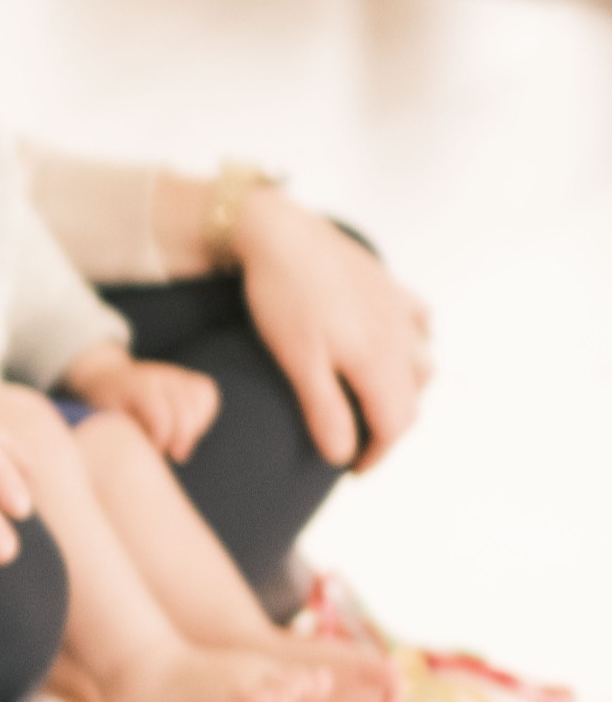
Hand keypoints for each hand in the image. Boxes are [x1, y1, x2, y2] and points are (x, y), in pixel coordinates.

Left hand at [64, 348, 218, 460]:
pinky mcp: (189, 377)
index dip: (161, 437)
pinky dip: (202, 414)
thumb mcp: (107, 421)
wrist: (107, 379)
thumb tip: (152, 455)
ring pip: (201, 398)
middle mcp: (159, 374)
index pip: (160, 413)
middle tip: (174, 455)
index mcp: (137, 385)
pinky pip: (207, 395)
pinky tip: (188, 428)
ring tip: (179, 441)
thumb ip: (129, 435)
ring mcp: (176, 373)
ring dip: (195, 426)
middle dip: (182, 437)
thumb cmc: (107, 408)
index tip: (156, 452)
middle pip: (185, 408)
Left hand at [233, 193, 430, 474]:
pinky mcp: (387, 284)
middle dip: (391, 429)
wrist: (278, 230)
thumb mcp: (296, 360)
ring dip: (407, 389)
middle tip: (360, 445)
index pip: (395, 424)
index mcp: (377, 359)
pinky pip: (418, 319)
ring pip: (422, 361)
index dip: (377, 455)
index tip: (353, 471)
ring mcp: (397, 307)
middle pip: (412, 398)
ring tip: (375, 401)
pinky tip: (397, 345)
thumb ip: (324, 409)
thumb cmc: (280, 296)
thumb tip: (342, 455)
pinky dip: (415, 341)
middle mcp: (398, 335)